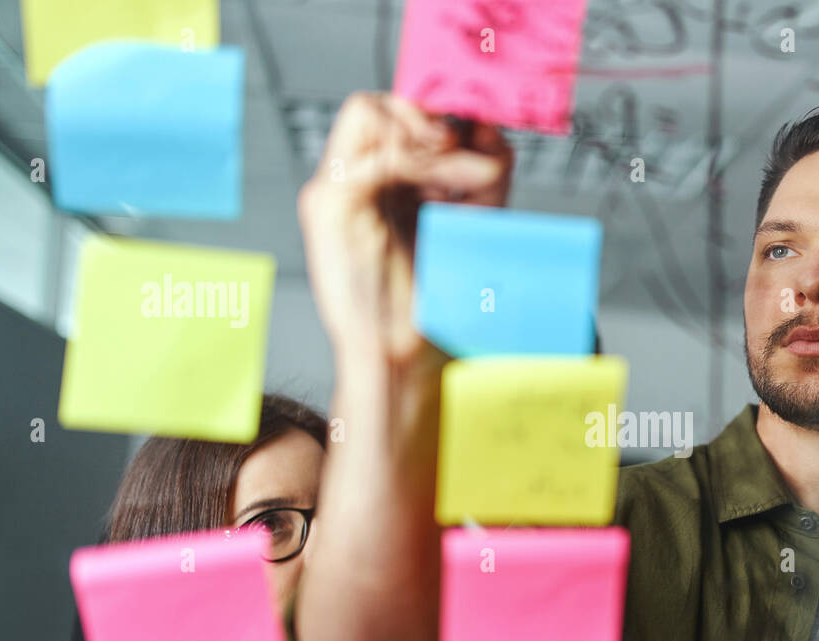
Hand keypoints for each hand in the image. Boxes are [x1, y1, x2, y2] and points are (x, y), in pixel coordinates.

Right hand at [297, 93, 512, 367]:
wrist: (405, 357)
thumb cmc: (431, 303)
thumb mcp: (469, 223)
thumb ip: (482, 175)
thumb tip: (493, 133)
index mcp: (379, 186)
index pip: (396, 116)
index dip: (441, 115)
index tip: (484, 136)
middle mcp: (352, 184)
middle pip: (379, 105)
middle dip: (433, 119)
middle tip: (474, 152)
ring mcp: (333, 191)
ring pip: (368, 113)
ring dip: (427, 136)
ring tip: (469, 174)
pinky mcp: (325, 206)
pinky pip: (370, 156)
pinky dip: (418, 159)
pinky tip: (452, 187)